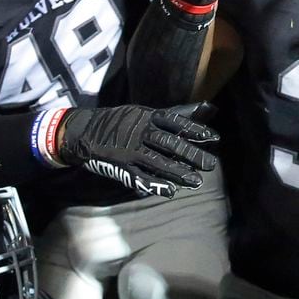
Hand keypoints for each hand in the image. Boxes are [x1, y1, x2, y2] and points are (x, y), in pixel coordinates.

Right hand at [48, 103, 217, 197]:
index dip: (194, 130)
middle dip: (190, 154)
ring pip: (157, 161)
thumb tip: (207, 108)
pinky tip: (169, 190)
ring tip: (195, 182)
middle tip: (210, 164)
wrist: (85, 131)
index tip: (214, 138)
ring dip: (177, 172)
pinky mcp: (121, 165)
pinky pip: (139, 176)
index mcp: (148, 117)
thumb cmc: (122, 121)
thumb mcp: (147, 112)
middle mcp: (140, 132)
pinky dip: (153, 184)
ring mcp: (130, 150)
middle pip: (169, 143)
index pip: (175, 122)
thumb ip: (176, 113)